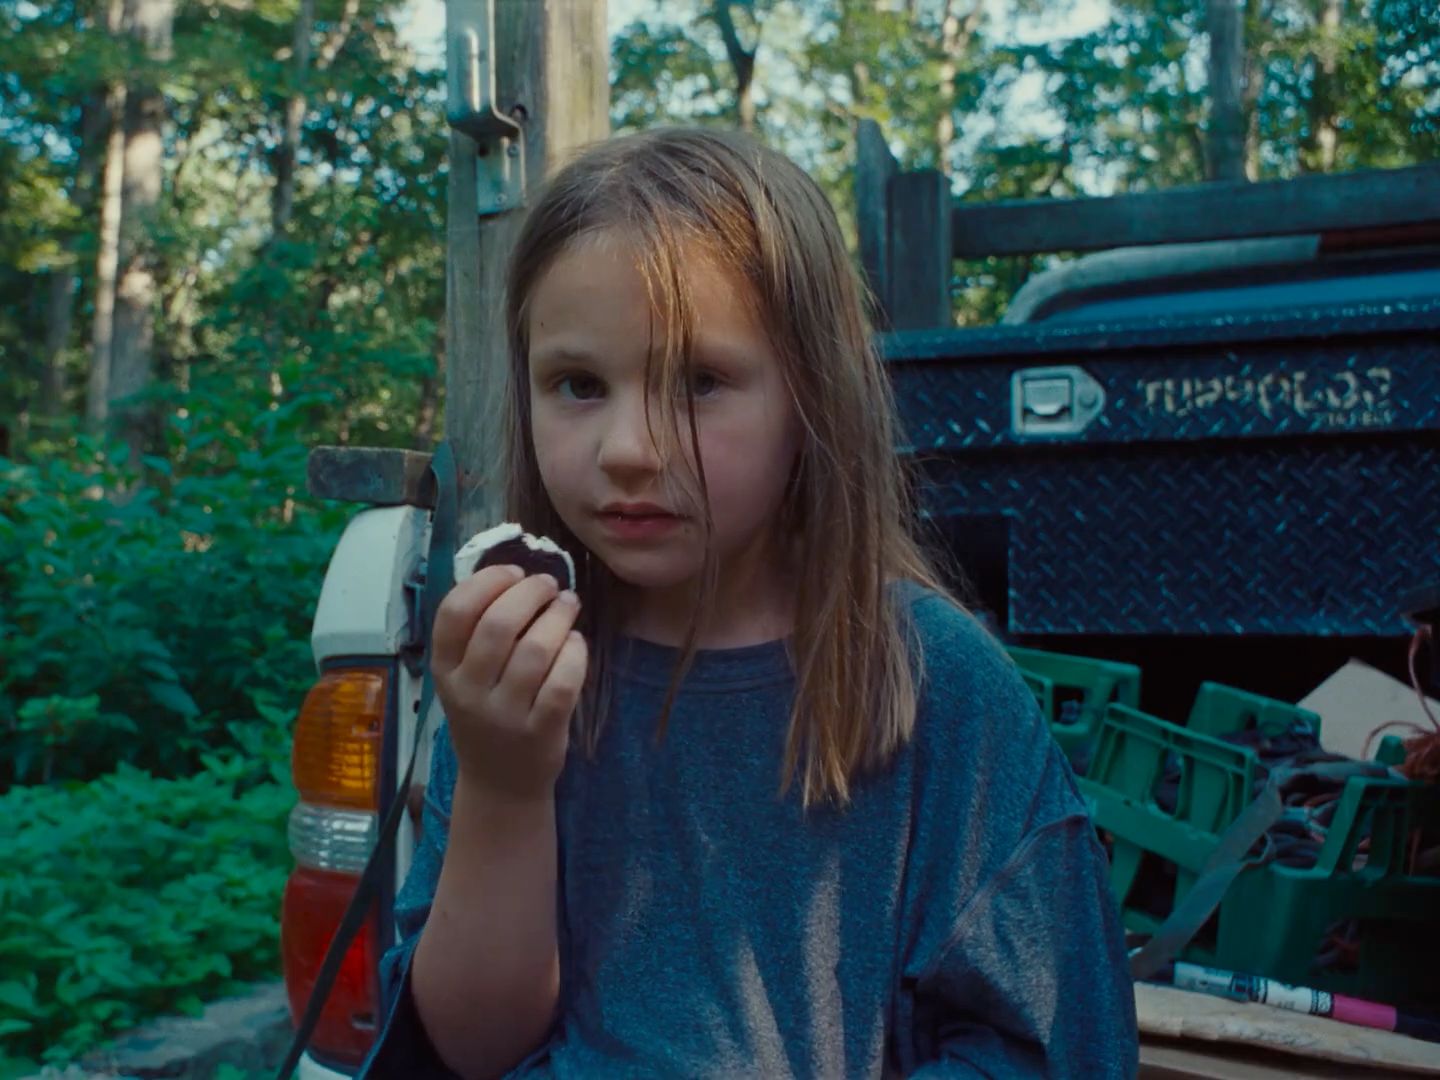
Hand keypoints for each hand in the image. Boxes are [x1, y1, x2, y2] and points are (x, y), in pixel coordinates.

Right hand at [430, 564, 587, 803]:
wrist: (500, 783)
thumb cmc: (485, 715)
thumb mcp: (465, 678)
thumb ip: (478, 633)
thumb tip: (515, 573)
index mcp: (444, 669)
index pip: (455, 612)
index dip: (488, 581)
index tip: (514, 571)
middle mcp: (469, 691)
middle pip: (499, 624)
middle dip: (531, 592)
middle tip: (549, 585)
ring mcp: (504, 714)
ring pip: (536, 650)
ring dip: (558, 617)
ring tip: (568, 606)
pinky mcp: (540, 731)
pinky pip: (563, 681)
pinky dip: (575, 653)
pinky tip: (576, 643)